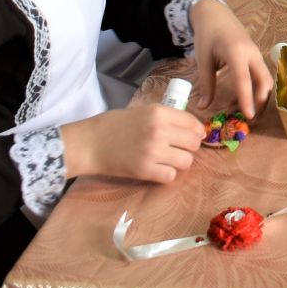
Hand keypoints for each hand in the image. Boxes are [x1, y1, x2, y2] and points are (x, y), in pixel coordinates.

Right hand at [60, 104, 202, 183]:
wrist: (90, 143)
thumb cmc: (114, 125)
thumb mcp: (142, 111)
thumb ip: (165, 118)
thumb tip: (190, 128)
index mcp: (159, 113)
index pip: (193, 123)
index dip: (196, 131)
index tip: (194, 135)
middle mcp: (159, 131)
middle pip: (193, 143)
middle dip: (190, 147)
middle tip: (179, 149)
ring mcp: (153, 152)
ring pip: (186, 161)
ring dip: (179, 162)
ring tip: (168, 159)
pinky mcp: (144, 170)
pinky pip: (170, 176)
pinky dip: (166, 174)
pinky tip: (158, 169)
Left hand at [188, 0, 274, 117]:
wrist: (214, 14)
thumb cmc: (207, 35)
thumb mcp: (203, 59)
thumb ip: (205, 84)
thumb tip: (203, 107)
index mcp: (237, 52)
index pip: (244, 80)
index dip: (247, 99)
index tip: (249, 117)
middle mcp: (251, 54)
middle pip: (264, 82)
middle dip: (260, 102)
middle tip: (250, 120)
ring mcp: (256, 54)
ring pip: (265, 80)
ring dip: (258, 98)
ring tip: (242, 113)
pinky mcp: (255, 56)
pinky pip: (260, 76)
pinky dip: (254, 90)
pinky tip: (239, 100)